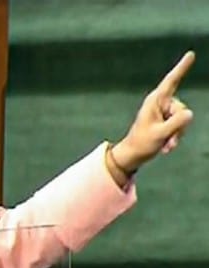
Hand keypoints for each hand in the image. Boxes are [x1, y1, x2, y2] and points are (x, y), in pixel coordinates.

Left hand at [111, 51, 195, 173]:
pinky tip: (165, 147)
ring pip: (183, 119)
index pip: (171, 81)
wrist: (134, 155)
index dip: (182, 68)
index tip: (191, 54)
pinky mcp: (166, 120)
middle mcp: (160, 104)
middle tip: (168, 141)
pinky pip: (179, 126)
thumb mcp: (160, 134)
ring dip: (176, 134)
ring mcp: (163, 112)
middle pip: (182, 108)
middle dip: (179, 126)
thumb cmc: (142, 143)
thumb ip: (176, 123)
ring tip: (165, 145)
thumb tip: (189, 113)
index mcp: (155, 101)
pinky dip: (175, 137)